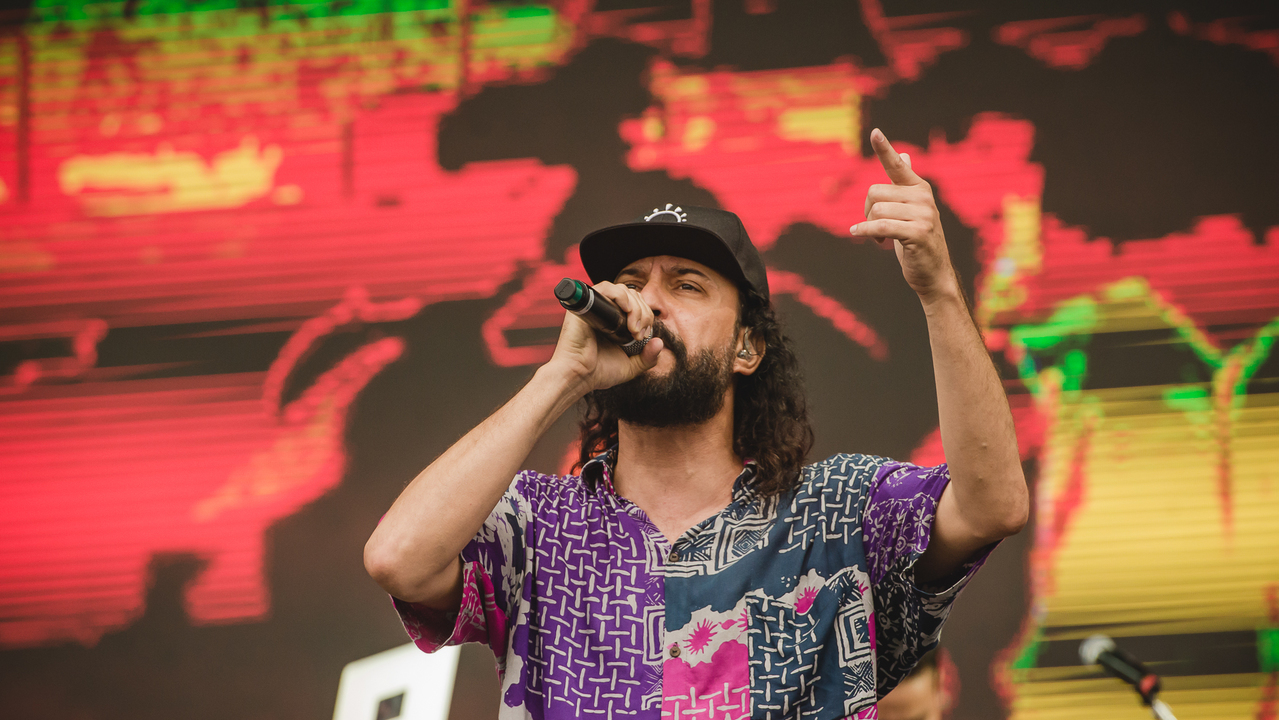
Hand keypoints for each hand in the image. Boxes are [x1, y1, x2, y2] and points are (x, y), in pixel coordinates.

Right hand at [547, 281, 663, 393]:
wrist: (579, 376)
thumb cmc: (599, 372)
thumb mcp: (631, 367)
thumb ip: (648, 358)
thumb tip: (660, 342)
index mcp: (615, 321)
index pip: (637, 304)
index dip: (646, 316)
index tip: (643, 335)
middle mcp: (605, 311)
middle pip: (633, 295)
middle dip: (643, 313)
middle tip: (638, 334)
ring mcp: (595, 306)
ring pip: (622, 290)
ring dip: (635, 307)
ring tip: (632, 328)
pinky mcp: (584, 305)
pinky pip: (605, 288)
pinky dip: (620, 295)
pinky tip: (626, 310)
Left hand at [851, 128, 959, 300]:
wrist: (934, 274)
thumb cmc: (917, 240)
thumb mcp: (911, 210)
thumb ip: (905, 184)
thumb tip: (903, 156)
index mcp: (919, 188)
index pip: (898, 165)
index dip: (885, 149)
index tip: (875, 132)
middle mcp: (923, 197)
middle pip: (874, 193)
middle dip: (866, 211)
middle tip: (873, 226)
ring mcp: (924, 215)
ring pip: (876, 210)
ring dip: (868, 225)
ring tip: (878, 237)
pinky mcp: (918, 233)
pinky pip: (880, 226)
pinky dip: (865, 231)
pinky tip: (857, 233)